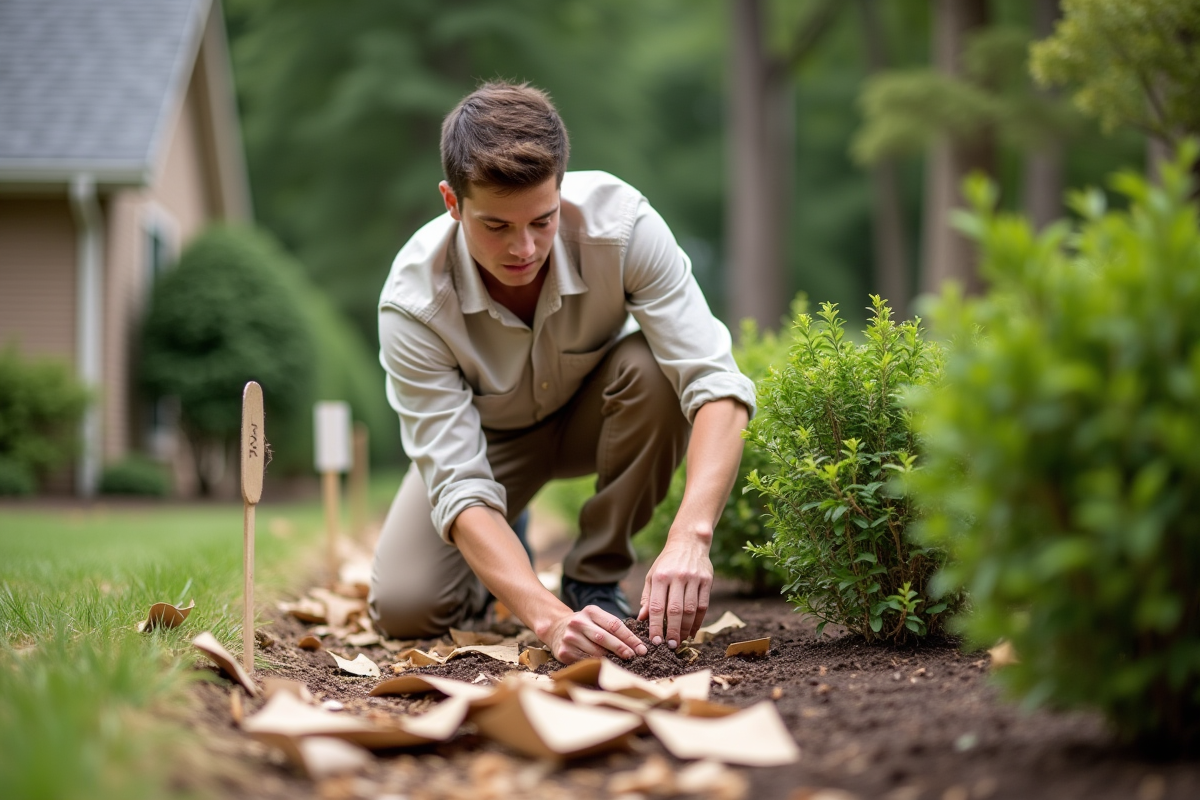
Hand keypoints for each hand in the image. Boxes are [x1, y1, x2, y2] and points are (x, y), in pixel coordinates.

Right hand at [541, 605, 647, 664]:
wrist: (555, 628)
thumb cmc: (584, 625)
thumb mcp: (596, 618)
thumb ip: (612, 627)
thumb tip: (636, 645)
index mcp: (590, 611)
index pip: (614, 624)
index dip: (630, 638)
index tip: (641, 648)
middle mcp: (578, 623)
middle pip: (605, 638)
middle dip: (622, 648)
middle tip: (634, 656)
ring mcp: (570, 638)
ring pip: (596, 652)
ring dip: (612, 659)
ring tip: (624, 663)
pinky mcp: (564, 652)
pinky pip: (586, 661)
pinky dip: (598, 665)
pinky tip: (607, 667)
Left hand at [638, 532, 713, 647]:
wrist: (689, 542)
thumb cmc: (666, 562)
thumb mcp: (652, 575)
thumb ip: (647, 597)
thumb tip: (642, 619)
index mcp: (660, 576)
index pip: (657, 606)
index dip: (656, 626)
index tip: (655, 641)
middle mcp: (677, 577)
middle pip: (675, 610)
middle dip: (672, 631)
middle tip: (670, 646)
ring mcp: (694, 579)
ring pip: (691, 610)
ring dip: (686, 629)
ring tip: (681, 640)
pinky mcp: (707, 581)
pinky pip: (703, 606)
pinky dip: (698, 621)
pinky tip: (692, 631)